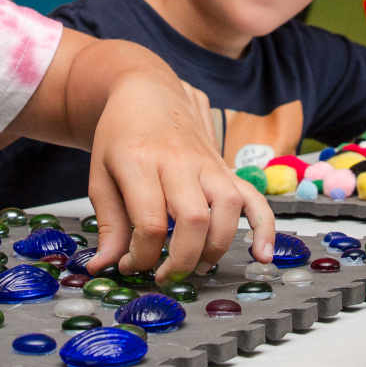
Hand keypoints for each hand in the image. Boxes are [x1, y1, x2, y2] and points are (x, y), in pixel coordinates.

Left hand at [85, 67, 274, 281]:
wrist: (147, 91)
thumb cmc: (120, 135)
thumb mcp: (100, 176)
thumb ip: (108, 223)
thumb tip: (102, 266)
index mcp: (140, 161)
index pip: (150, 223)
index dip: (141, 256)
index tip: (131, 265)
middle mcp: (179, 161)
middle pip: (193, 220)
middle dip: (181, 260)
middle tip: (165, 275)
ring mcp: (208, 163)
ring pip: (226, 209)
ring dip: (215, 248)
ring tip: (197, 266)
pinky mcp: (226, 167)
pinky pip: (255, 197)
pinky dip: (265, 228)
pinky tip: (262, 255)